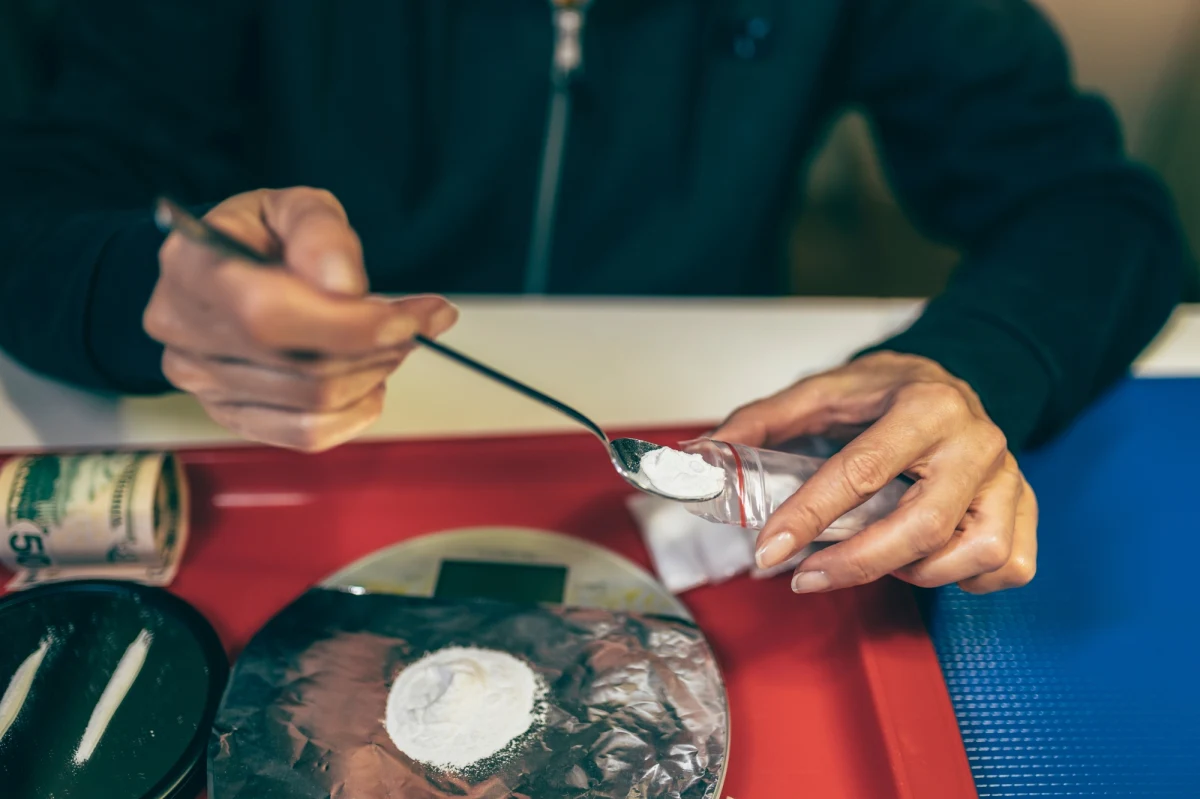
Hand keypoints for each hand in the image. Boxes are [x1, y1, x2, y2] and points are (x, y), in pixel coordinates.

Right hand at [144, 187, 456, 451]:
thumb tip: (345, 287)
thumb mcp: (295, 206)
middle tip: (415, 322)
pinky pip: (307, 434)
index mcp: (191, 268)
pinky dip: (356, 410)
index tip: (405, 318)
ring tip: (392, 340)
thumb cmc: (263, 235)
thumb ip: (320, 233)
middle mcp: (183, 330)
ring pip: (312, 403)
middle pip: (300, 367)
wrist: (228, 266)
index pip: (268, 316)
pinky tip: (369, 378)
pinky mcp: (228, 415)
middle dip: (376, 348)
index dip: (348, 325)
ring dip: (373, 374)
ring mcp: (201, 381)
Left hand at [714, 351, 1036, 593]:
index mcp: (923, 405)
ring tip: (872, 558)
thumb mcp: (822, 392)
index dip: (809, 515)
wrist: (952, 378)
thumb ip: (762, 421)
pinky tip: (925, 562)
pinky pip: (1007, 566)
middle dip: (854, 564)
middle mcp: (976, 441)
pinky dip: (966, 580)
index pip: (863, 470)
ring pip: (970, 554)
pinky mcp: (1024, 507)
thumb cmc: (887, 392)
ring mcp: (1008, 477)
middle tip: (804, 576)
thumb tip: (703, 457)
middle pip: (921, 526)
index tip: (768, 548)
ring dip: (913, 573)